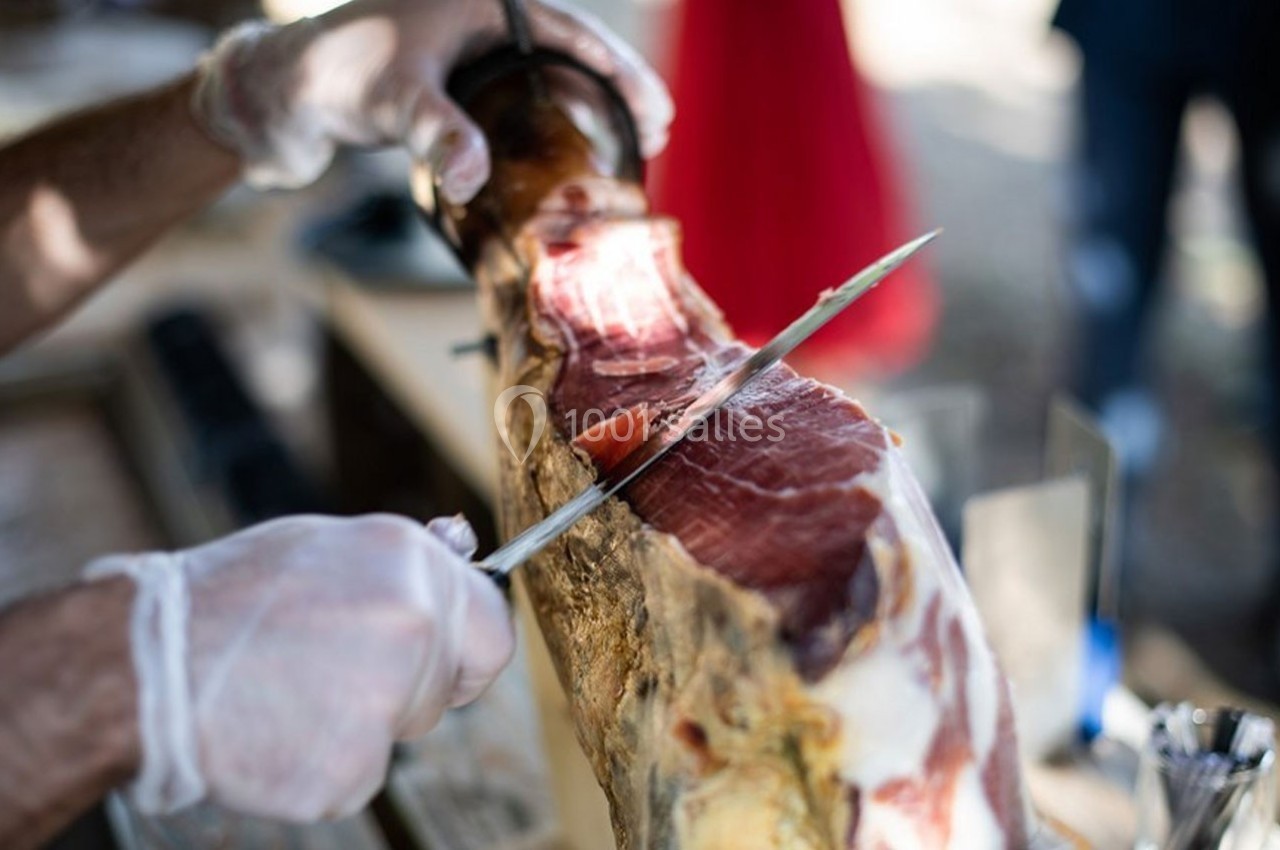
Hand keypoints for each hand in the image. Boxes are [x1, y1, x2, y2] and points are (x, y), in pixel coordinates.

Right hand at [85, 514, 513, 820]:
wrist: (143, 663)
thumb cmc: (225, 600)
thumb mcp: (323, 549)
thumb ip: (400, 569)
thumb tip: (458, 568)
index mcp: (410, 560)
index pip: (492, 626)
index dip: (464, 652)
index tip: (444, 665)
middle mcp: (414, 620)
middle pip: (447, 689)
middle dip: (406, 694)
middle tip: (329, 677)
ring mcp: (386, 696)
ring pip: (400, 734)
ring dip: (358, 727)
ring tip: (287, 690)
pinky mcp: (351, 766)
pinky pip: (358, 776)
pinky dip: (321, 766)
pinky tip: (272, 730)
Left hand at [192, 0, 672, 197]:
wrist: (280, 97)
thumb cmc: (333, 77)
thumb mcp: (394, 99)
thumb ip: (437, 132)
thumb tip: (472, 175)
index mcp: (481, 2)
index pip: (571, 32)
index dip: (620, 73)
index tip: (658, 113)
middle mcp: (480, 23)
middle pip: (568, 57)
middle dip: (613, 96)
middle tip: (654, 141)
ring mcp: (467, 57)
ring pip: (544, 84)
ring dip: (583, 116)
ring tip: (620, 155)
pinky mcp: (452, 90)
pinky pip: (515, 106)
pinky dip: (544, 130)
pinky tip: (562, 161)